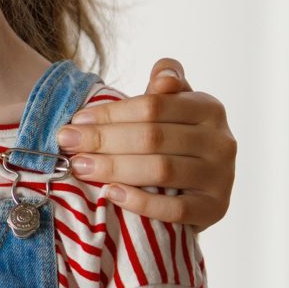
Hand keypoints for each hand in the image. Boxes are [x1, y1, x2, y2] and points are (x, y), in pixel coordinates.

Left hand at [55, 58, 235, 229]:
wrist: (199, 184)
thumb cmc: (174, 136)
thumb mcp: (172, 104)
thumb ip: (165, 83)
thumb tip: (163, 78)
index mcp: (209, 108)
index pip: (153, 106)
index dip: (111, 113)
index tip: (77, 120)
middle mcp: (221, 141)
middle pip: (153, 138)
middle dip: (103, 139)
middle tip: (67, 143)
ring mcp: (221, 177)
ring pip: (162, 170)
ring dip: (114, 168)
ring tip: (80, 166)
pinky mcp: (215, 209)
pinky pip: (175, 209)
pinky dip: (141, 202)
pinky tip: (111, 194)